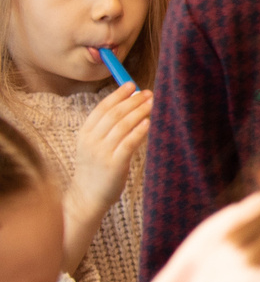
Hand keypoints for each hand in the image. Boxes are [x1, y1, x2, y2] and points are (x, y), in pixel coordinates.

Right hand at [68, 84, 149, 223]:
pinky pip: (128, 143)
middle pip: (114, 114)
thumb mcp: (93, 146)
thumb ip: (106, 129)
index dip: (118, 95)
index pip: (102, 108)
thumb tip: (128, 106)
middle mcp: (92, 141)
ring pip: (123, 126)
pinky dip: (139, 131)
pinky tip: (148, 122)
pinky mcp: (114, 165)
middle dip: (132, 101)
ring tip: (152, 103)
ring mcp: (102, 153)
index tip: (132, 85)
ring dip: (139, 112)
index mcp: (85, 134)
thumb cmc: (96, 169)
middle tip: (148, 93)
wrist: (88, 196)